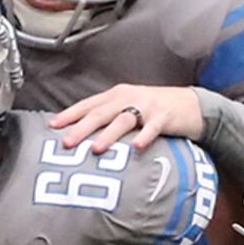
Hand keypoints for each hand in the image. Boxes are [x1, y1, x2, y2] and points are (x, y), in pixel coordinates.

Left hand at [50, 84, 201, 151]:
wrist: (191, 105)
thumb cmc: (154, 110)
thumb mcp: (128, 107)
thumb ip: (107, 117)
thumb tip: (79, 135)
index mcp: (116, 95)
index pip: (88, 104)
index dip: (70, 115)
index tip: (52, 126)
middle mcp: (128, 98)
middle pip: (100, 113)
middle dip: (82, 128)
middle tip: (67, 142)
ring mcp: (147, 107)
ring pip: (123, 120)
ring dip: (108, 135)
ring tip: (96, 149)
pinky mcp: (165, 117)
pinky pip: (152, 128)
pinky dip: (144, 137)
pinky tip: (136, 148)